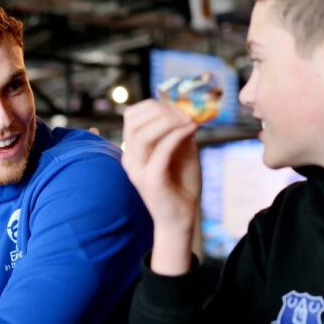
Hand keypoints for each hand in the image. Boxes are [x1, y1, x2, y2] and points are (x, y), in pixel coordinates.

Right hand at [122, 99, 201, 274]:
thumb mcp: (182, 150)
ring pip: (144, 133)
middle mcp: (129, 157)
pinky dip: (177, 134)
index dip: (155, 105)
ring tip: (190, 121)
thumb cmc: (181, 184)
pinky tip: (193, 129)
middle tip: (187, 113)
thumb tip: (186, 107)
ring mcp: (137, 169)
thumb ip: (179, 131)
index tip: (180, 108)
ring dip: (169, 121)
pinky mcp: (150, 180)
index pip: (132, 115)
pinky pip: (161, 149)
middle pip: (134, 120)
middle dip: (163, 110)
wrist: (180, 218)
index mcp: (132, 149)